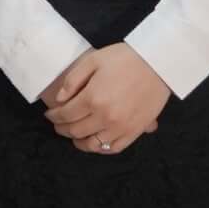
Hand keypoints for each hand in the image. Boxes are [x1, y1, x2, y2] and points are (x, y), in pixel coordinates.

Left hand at [43, 44, 169, 155]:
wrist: (158, 63)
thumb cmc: (126, 58)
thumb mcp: (94, 60)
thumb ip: (73, 80)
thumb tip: (59, 100)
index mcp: (93, 98)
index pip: (65, 115)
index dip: (54, 116)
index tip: (50, 114)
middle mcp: (105, 117)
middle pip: (75, 131)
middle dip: (62, 128)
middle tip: (58, 124)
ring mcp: (121, 127)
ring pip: (92, 144)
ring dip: (78, 142)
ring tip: (74, 136)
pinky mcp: (135, 131)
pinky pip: (114, 148)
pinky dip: (101, 148)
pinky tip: (96, 142)